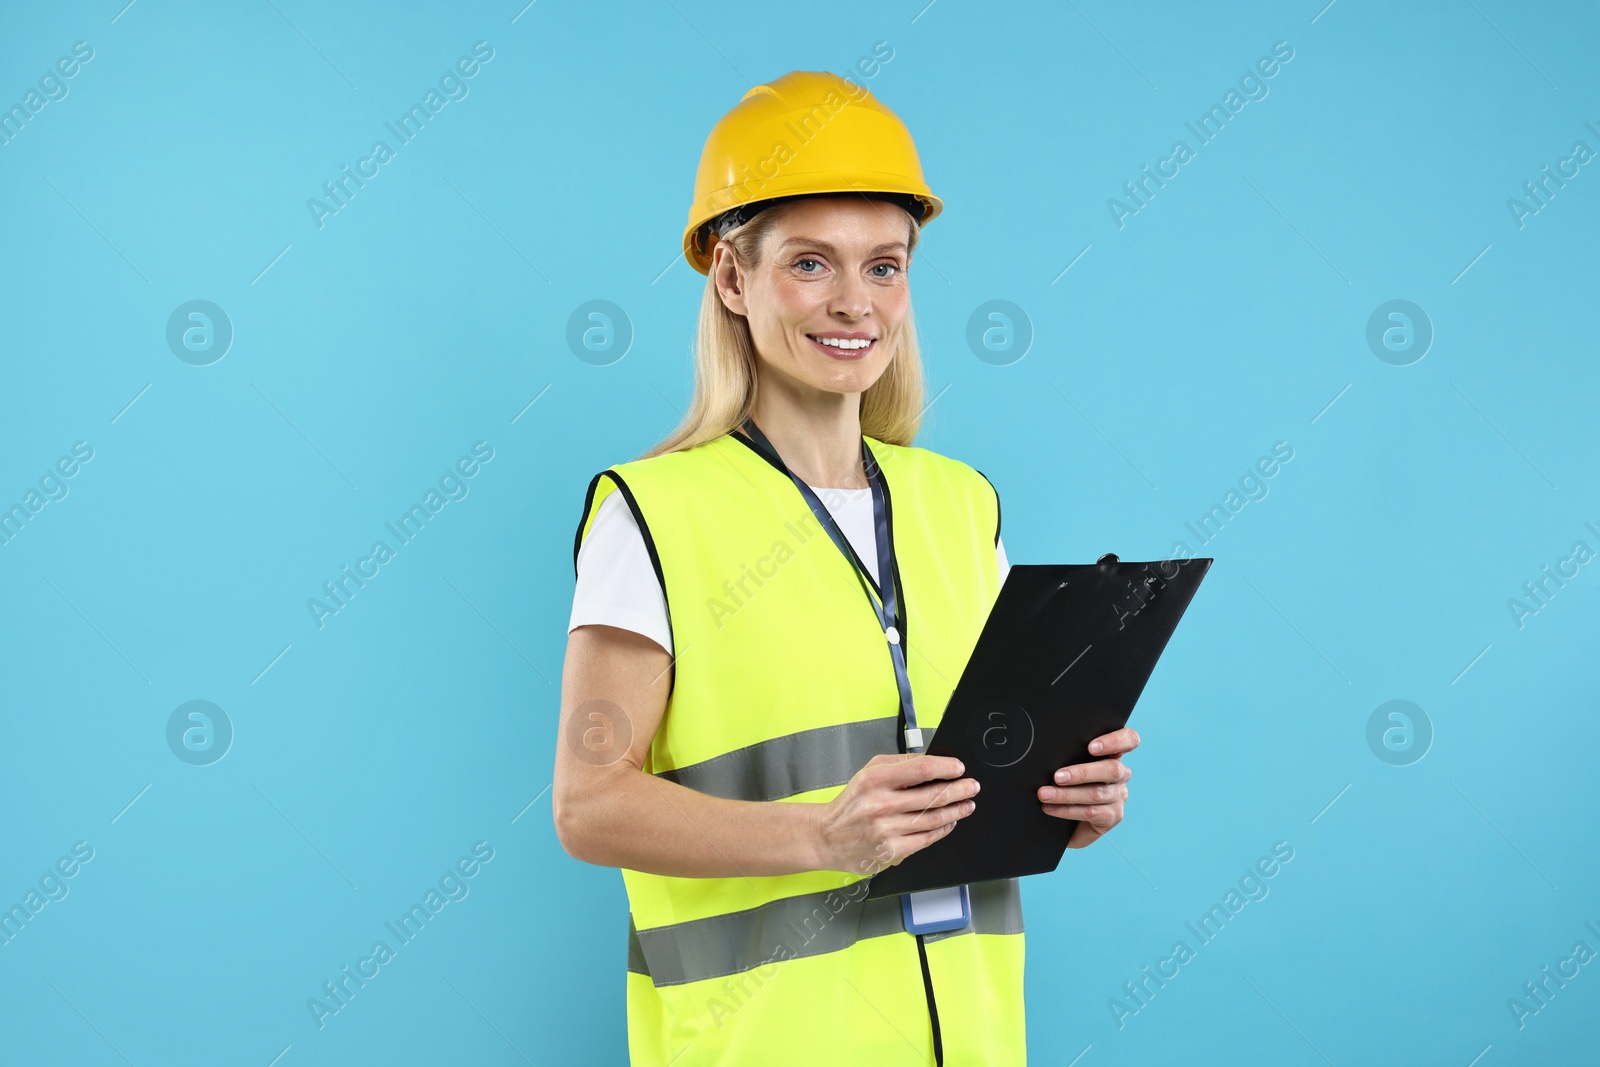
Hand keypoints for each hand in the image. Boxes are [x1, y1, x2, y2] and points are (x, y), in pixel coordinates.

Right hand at [812, 753, 978, 875]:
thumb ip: (899, 764)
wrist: (828, 836)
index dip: (945, 768)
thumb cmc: (852, 803)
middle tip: (971, 787)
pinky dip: (942, 830)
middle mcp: (881, 805)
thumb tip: (931, 762)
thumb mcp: (868, 772)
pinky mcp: (891, 851)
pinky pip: (926, 839)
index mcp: (875, 780)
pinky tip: (950, 822)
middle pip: (932, 796)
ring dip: (956, 811)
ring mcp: (887, 830)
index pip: (920, 769)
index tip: (958, 768)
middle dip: (958, 790)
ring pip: (933, 819)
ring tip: (967, 804)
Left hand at [1037, 726, 1138, 848]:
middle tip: (1057, 776)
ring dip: (1067, 794)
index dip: (1115, 741)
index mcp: (1113, 754)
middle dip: (1082, 773)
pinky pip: (1091, 812)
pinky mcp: (1113, 816)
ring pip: (1097, 793)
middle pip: (1112, 770)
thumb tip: (1048, 751)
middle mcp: (1120, 774)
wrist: (1068, 818)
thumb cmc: (1067, 782)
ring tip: (1045, 794)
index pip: (1129, 740)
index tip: (1091, 747)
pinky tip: (1050, 808)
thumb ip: (1070, 754)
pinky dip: (1066, 810)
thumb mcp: (1070, 764)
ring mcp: (1119, 796)